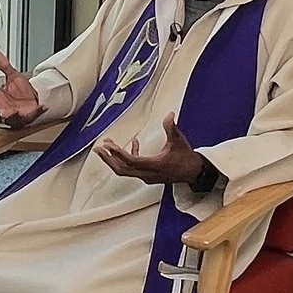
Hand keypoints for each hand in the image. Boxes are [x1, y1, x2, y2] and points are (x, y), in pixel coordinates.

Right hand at [0, 48, 44, 126]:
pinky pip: (29, 118)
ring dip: (13, 118)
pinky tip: (42, 106)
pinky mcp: (24, 120)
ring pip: (9, 122)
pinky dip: (36, 112)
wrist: (33, 95)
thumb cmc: (20, 88)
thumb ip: (3, 64)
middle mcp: (2, 109)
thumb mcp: (13, 75)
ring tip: (18, 113)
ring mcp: (13, 116)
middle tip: (3, 113)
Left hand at [96, 112, 214, 190]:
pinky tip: (133, 144)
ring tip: (106, 147)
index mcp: (153, 165)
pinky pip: (132, 168)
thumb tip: (169, 115)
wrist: (194, 172)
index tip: (107, 145)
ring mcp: (146, 176)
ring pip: (125, 170)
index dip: (118, 153)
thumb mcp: (179, 141)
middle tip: (98, 149)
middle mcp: (147, 174)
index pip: (131, 161)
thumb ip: (172, 128)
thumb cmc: (186, 158)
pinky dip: (128, 157)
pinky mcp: (148, 175)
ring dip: (114, 159)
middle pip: (122, 169)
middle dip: (108, 159)